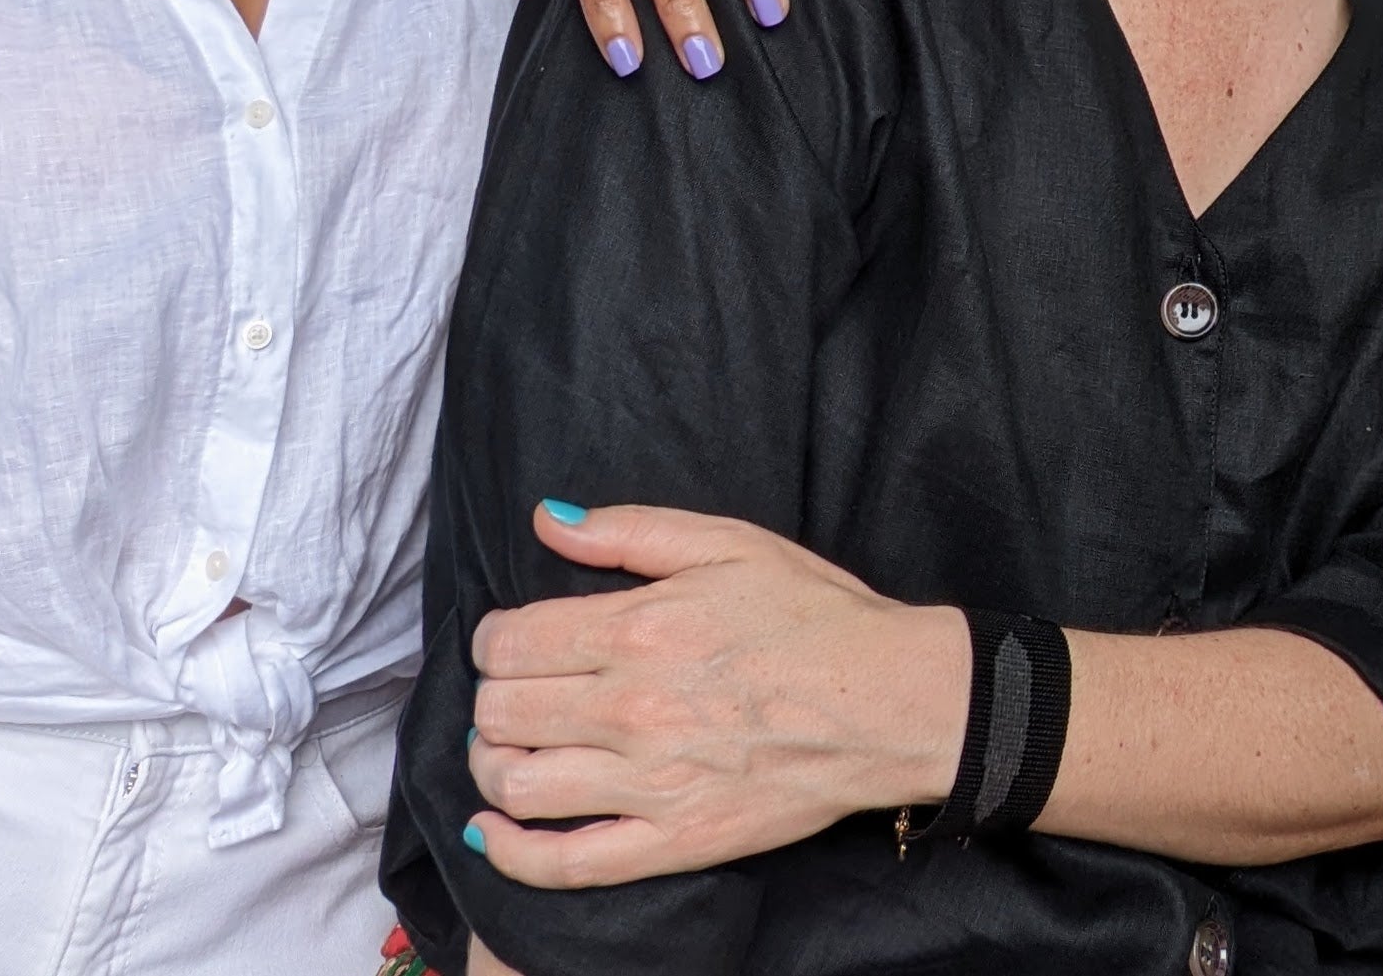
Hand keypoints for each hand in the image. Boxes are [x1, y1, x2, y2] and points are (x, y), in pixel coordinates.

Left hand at [464, 502, 968, 888]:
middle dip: (493, 698)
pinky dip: (512, 854)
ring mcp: (651, 782)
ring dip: (492, 766)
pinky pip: (566, 863)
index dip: (493, 639)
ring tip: (507, 751)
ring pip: (518, 786)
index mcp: (639, 629)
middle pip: (502, 711)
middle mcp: (632, 708)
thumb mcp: (730, 543)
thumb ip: (630, 529)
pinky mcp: (675, 840)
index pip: (512, 642)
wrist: (890, 701)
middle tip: (514, 693)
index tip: (511, 641)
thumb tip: (547, 519)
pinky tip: (493, 833)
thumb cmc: (816, 616)